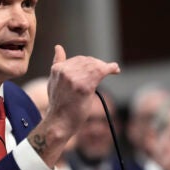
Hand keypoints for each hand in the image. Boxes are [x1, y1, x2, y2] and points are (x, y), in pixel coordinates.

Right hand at [28, 44, 119, 166]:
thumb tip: (58, 47)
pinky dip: (110, 69)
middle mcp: (64, 71)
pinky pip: (100, 72)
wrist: (59, 122)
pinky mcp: (83, 86)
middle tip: (109, 69)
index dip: (91, 62)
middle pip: (87, 61)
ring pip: (94, 66)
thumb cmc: (59, 104)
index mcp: (57, 69)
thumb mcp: (54, 81)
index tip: (99, 66)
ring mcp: (73, 79)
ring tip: (113, 70)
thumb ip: (57, 63)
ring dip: (106, 67)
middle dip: (98, 64)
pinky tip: (115, 70)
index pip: (78, 59)